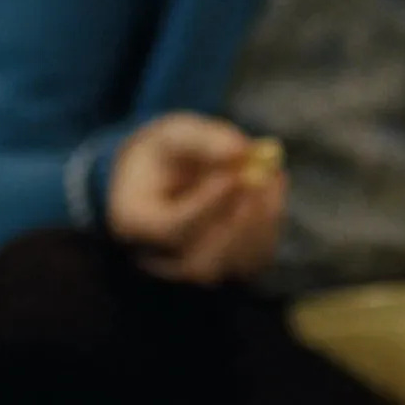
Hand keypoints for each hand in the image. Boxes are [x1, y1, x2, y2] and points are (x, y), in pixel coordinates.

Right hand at [107, 113, 286, 285]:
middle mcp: (158, 258)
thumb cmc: (165, 153)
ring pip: (233, 264)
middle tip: (261, 181)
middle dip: (237, 224)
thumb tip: (239, 151)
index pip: (169, 230)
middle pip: (201, 264)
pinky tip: (272, 187)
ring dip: (260, 220)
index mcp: (132, 222)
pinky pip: (254, 259)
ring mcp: (191, 270)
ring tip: (270, 174)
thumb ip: (201, 140)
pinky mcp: (224, 269)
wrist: (167, 174)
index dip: (205, 207)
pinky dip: (270, 224)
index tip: (233, 176)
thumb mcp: (173, 134)